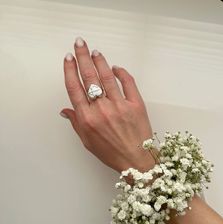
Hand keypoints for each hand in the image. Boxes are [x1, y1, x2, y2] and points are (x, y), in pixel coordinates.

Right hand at [60, 37, 156, 173]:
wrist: (136, 160)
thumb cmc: (112, 153)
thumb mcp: (88, 142)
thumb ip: (76, 123)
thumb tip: (66, 110)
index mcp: (88, 119)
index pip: (75, 88)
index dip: (70, 70)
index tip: (68, 59)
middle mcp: (102, 109)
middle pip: (89, 77)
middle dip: (82, 57)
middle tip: (79, 44)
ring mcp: (120, 105)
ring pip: (107, 76)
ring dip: (100, 61)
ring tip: (95, 52)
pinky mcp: (136, 104)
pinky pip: (128, 82)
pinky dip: (121, 72)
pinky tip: (116, 68)